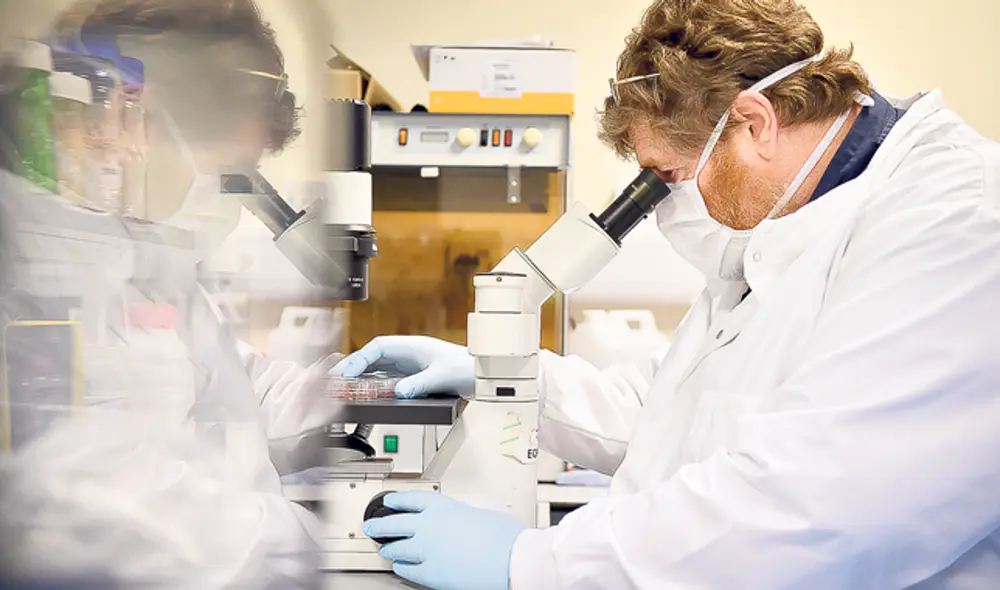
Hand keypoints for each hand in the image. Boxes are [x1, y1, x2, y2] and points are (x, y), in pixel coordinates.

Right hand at [334, 336, 473, 398]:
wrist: (482, 374)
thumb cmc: (466, 368)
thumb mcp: (441, 377)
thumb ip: (420, 384)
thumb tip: (400, 391)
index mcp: (413, 346)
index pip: (378, 348)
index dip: (359, 358)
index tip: (346, 372)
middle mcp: (409, 353)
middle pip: (374, 357)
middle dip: (354, 366)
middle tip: (335, 380)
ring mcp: (411, 364)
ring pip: (379, 367)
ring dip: (362, 375)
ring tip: (344, 387)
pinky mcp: (414, 375)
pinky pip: (388, 377)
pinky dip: (374, 383)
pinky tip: (367, 393)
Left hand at [363, 492, 525, 589]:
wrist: (510, 559)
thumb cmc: (503, 537)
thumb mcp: (482, 514)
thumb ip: (464, 517)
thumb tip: (464, 522)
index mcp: (442, 506)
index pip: (410, 499)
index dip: (396, 500)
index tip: (389, 501)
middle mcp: (428, 526)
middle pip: (394, 523)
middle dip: (379, 525)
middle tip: (371, 526)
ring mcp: (426, 551)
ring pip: (397, 548)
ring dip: (388, 548)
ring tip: (383, 549)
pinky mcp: (430, 574)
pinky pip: (408, 570)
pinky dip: (401, 568)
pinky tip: (399, 568)